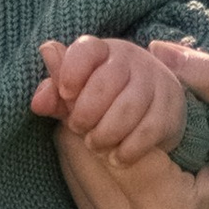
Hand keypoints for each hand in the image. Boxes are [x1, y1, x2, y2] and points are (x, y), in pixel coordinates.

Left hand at [31, 32, 191, 168]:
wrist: (153, 105)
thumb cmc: (103, 98)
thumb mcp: (75, 93)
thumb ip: (55, 95)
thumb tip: (37, 101)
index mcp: (103, 51)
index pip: (87, 50)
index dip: (71, 71)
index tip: (65, 93)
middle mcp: (133, 60)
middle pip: (106, 82)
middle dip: (86, 112)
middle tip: (78, 128)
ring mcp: (156, 83)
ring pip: (129, 108)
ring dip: (105, 133)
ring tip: (95, 145)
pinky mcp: (171, 109)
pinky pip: (149, 130)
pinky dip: (129, 149)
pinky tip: (117, 158)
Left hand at [55, 41, 208, 208]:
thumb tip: (166, 51)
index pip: (101, 134)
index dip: (88, 84)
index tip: (88, 44)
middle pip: (73, 144)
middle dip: (73, 90)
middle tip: (79, 45)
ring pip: (65, 159)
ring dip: (69, 111)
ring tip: (84, 66)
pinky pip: (72, 177)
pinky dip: (74, 137)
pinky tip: (86, 105)